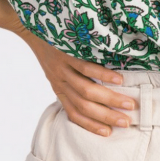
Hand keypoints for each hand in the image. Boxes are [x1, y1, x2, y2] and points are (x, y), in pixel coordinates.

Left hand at [17, 29, 135, 136]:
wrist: (30, 26)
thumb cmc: (50, 48)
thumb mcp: (56, 70)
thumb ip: (71, 82)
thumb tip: (96, 93)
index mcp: (59, 88)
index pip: (74, 114)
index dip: (90, 125)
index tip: (108, 133)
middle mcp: (61, 82)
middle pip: (84, 106)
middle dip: (107, 116)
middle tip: (126, 122)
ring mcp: (63, 69)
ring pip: (87, 91)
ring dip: (110, 100)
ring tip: (129, 104)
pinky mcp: (67, 54)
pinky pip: (86, 68)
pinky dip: (103, 76)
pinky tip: (118, 80)